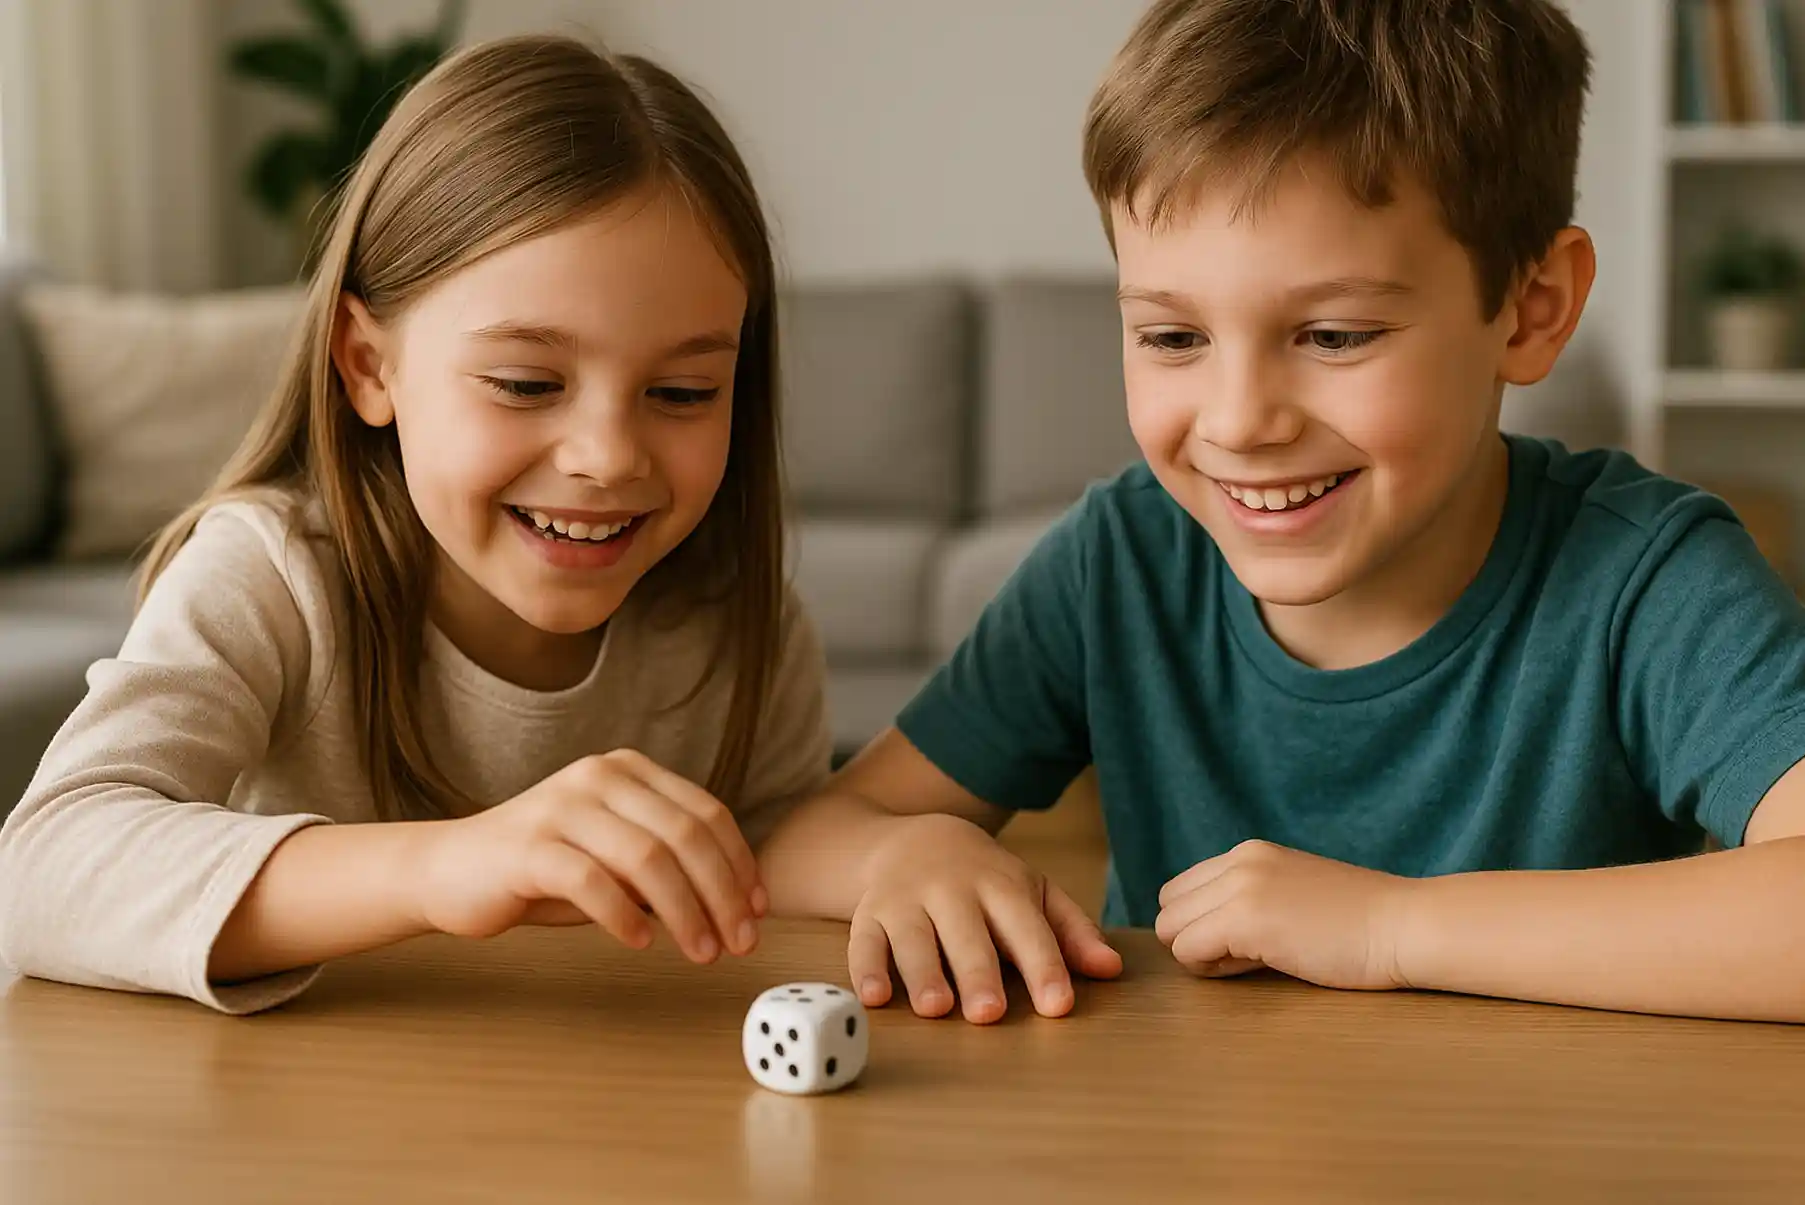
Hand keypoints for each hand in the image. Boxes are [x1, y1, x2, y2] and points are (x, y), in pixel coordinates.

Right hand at [411, 749, 765, 963]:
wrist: (451, 870)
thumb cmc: (545, 870)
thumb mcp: (615, 859)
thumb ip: (666, 866)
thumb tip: (737, 902)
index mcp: (628, 771)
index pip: (706, 813)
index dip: (740, 864)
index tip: (758, 911)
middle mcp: (599, 776)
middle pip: (685, 835)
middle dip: (722, 893)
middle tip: (740, 943)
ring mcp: (562, 806)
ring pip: (647, 857)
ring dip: (685, 912)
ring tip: (701, 952)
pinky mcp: (528, 846)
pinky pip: (591, 880)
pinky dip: (624, 916)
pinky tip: (639, 942)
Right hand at [848, 813, 1122, 1022]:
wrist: (915, 837)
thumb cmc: (985, 880)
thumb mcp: (1032, 893)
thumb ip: (1071, 931)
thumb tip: (1111, 969)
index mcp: (1000, 885)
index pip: (1026, 927)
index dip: (1044, 965)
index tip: (1058, 1004)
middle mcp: (951, 889)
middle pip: (966, 934)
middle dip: (978, 973)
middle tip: (989, 1014)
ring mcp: (906, 900)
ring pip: (913, 937)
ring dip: (923, 972)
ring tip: (936, 1009)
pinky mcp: (869, 915)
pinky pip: (864, 941)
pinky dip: (865, 969)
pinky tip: (874, 998)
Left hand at [1154, 841, 1412, 990]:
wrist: (1405, 926)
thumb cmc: (1360, 925)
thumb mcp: (1294, 895)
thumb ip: (1250, 900)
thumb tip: (1203, 933)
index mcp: (1249, 853)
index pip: (1184, 889)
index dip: (1204, 923)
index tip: (1244, 942)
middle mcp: (1239, 861)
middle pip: (1169, 906)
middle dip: (1194, 938)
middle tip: (1244, 957)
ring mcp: (1241, 887)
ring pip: (1170, 928)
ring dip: (1200, 955)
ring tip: (1251, 962)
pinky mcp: (1245, 919)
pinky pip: (1187, 950)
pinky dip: (1210, 970)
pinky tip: (1257, 967)